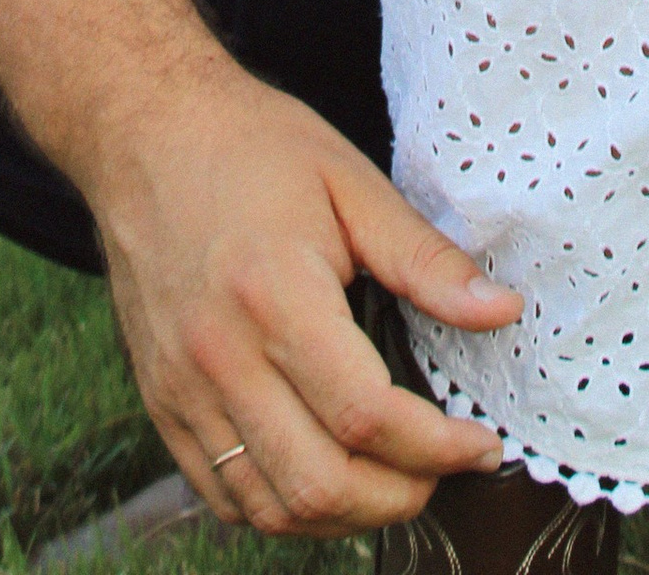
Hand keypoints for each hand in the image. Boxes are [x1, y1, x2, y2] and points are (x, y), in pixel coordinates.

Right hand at [91, 60, 519, 535]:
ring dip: (344, 515)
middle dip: (399, 496)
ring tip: (394, 480)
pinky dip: (282, 508)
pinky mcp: (161, 402)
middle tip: (444, 468)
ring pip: (269, 507)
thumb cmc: (253, 147)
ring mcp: (182, 388)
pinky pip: (222, 495)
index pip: (364, 415)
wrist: (145, 133)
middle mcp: (219, 355)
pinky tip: (325, 476)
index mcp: (274, 294)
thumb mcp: (351, 181)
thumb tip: (503, 311)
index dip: (436, 447)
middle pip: (318, 482)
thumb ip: (425, 259)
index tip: (480, 444)